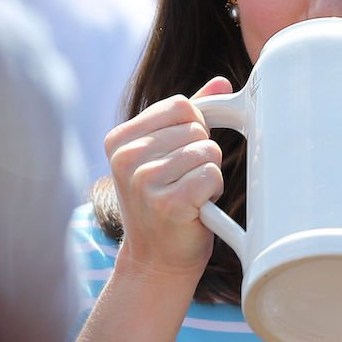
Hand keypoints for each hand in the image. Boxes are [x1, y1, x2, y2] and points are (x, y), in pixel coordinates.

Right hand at [104, 77, 233, 281]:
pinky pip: (212, 175)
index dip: (195, 130)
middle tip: (184, 183)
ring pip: (208, 151)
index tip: (181, 157)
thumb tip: (221, 82)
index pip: (182, 105)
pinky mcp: (167, 202)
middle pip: (198, 128)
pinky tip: (195, 208)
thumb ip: (189, 116)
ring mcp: (143, 180)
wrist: (156, 260)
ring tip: (189, 196)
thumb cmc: (165, 203)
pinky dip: (212, 192)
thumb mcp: (167, 154)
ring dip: (208, 175)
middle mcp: (126, 156)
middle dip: (203, 155)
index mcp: (120, 138)